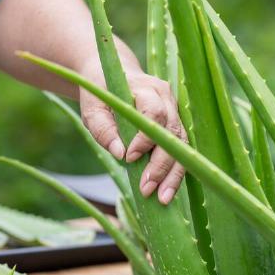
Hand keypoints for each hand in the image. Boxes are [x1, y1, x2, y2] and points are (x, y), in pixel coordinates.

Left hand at [79, 60, 186, 204]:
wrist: (114, 74)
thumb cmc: (100, 92)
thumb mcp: (92, 108)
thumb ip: (103, 129)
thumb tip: (120, 154)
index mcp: (146, 88)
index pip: (153, 114)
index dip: (145, 138)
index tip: (130, 157)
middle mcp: (166, 98)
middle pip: (172, 134)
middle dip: (161, 164)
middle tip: (147, 189)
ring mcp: (174, 112)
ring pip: (181, 146)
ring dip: (173, 174)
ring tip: (163, 199)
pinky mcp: (176, 126)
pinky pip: (181, 151)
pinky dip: (175, 172)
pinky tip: (168, 192)